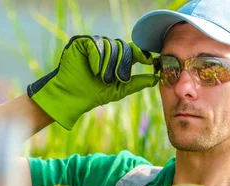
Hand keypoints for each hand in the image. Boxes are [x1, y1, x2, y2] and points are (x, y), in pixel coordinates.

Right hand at [27, 35, 157, 129]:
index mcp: (116, 59)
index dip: (141, 53)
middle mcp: (106, 50)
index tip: (148, 60)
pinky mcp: (80, 43)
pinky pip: (95, 44)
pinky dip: (97, 57)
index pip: (132, 50)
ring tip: (101, 77)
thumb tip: (156, 79)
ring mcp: (93, 45)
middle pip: (122, 47)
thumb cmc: (93, 95)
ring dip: (108, 63)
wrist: (72, 97)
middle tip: (115, 78)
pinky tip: (94, 70)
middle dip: (121, 63)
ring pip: (110, 45)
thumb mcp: (119, 90)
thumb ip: (137, 83)